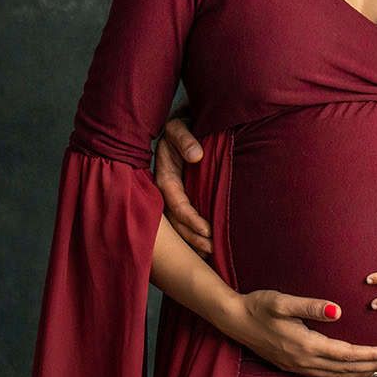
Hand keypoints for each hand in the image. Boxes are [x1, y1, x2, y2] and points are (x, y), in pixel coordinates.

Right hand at [153, 115, 212, 254]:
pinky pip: (185, 218)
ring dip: (193, 239)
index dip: (190, 219)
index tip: (208, 230)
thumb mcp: (179, 127)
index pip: (176, 202)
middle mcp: (166, 189)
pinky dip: (194, 233)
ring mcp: (174, 194)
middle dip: (192, 237)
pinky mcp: (183, 196)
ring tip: (212, 252)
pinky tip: (207, 246)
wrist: (185, 124)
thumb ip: (184, 139)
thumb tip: (196, 156)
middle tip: (212, 249)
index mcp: (164, 175)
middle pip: (175, 220)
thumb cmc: (182, 125)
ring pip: (179, 224)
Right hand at [227, 291, 376, 376]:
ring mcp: (299, 366)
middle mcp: (305, 361)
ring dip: (362, 373)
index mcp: (306, 345)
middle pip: (346, 368)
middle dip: (373, 366)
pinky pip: (327, 375)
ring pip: (338, 374)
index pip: (346, 353)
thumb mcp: (282, 302)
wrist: (235, 320)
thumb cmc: (259, 306)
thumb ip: (310, 306)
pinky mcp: (294, 366)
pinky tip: (355, 372)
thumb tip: (337, 310)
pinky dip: (346, 374)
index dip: (370, 354)